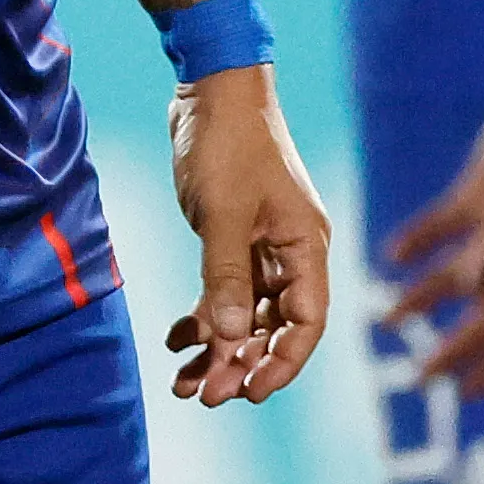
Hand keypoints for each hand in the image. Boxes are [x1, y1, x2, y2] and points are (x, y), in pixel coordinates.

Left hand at [164, 65, 331, 405]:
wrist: (210, 87)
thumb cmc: (227, 142)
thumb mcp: (223, 211)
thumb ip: (227, 276)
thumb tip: (231, 338)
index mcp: (306, 245)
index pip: (307, 323)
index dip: (281, 363)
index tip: (247, 392)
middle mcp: (291, 252)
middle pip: (274, 327)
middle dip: (240, 363)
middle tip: (202, 396)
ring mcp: (262, 246)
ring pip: (246, 315)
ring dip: (218, 349)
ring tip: (183, 382)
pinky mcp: (234, 238)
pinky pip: (225, 292)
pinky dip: (203, 317)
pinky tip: (176, 339)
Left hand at [382, 53, 483, 398]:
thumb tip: (475, 289)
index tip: (465, 397)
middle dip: (454, 349)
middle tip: (418, 379)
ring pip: (459, 275)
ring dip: (425, 298)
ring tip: (387, 321)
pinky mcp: (482, 189)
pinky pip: (445, 225)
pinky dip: (419, 241)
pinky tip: (389, 255)